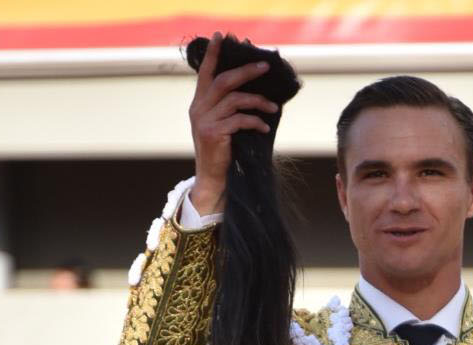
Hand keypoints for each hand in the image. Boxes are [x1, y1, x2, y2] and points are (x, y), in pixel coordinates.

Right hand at [189, 32, 279, 211]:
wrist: (212, 179)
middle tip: (264, 66)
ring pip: (235, 100)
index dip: (214, 54)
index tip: (222, 36)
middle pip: (224, 81)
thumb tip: (251, 90)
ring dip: (258, 101)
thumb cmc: (222, 152)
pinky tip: (264, 127)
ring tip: (273, 107)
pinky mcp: (214, 134)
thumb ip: (227, 107)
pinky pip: (239, 120)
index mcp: (199, 103)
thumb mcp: (220, 126)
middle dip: (246, 71)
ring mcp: (205, 121)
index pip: (205, 72)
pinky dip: (255, 121)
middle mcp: (199, 109)